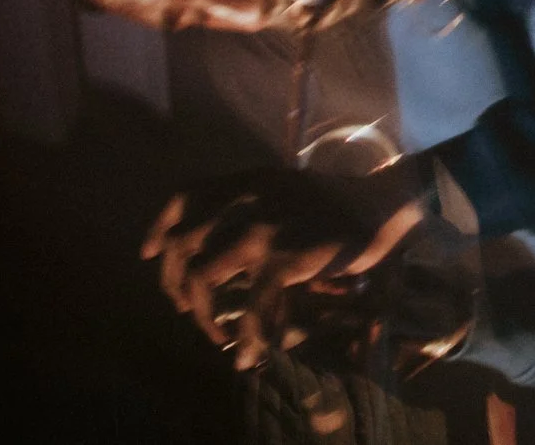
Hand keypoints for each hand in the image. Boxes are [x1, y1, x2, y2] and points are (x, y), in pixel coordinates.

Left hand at [141, 169, 425, 369]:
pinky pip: (253, 307)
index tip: (150, 255)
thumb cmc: (339, 202)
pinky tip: (249, 355)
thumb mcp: (286, 190)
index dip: (160, 228)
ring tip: (216, 335)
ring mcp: (261, 229)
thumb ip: (253, 205)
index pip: (185, 196)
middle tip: (187, 309)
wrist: (385, 205)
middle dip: (174, 284)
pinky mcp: (285, 258)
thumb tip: (221, 246)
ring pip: (202, 278)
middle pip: (181, 244)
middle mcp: (245, 199)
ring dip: (203, 315)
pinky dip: (248, 337)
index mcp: (246, 180)